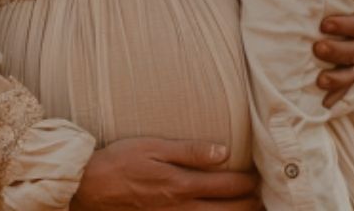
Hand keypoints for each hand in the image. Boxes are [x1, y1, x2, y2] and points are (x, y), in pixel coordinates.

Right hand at [70, 137, 260, 209]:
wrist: (90, 188)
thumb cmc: (120, 161)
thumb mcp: (153, 147)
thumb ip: (189, 151)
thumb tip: (224, 151)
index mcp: (183, 184)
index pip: (229, 184)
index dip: (249, 181)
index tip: (259, 174)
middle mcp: (183, 208)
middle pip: (230, 210)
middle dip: (251, 203)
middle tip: (263, 194)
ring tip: (251, 208)